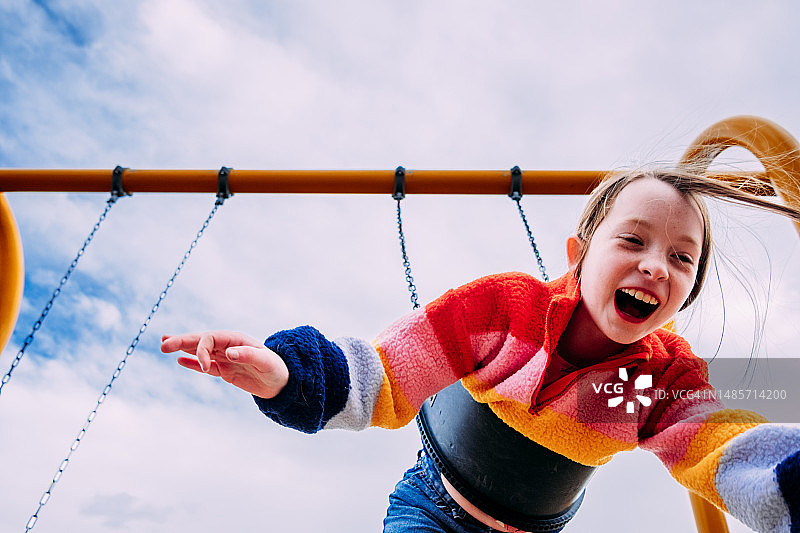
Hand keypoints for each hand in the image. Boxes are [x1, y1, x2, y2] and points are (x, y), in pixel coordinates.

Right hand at [160, 331, 288, 398]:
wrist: (283, 383)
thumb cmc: (276, 369)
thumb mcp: (265, 362)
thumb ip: (248, 355)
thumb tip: (229, 352)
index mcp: (235, 339)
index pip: (210, 339)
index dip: (202, 351)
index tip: (206, 367)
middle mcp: (227, 346)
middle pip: (200, 341)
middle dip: (181, 341)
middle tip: (163, 343)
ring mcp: (224, 358)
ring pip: (199, 351)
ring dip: (183, 348)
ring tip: (164, 344)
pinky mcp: (225, 371)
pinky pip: (205, 366)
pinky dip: (192, 363)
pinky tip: (179, 361)